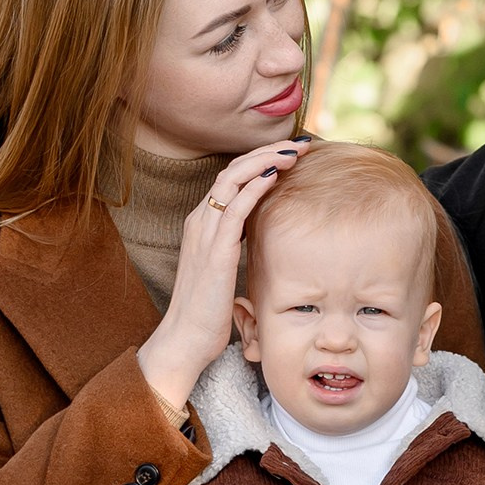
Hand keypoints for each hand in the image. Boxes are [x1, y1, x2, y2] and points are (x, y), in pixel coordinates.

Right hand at [137, 143, 307, 420]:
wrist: (185, 340)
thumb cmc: (208, 310)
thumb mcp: (223, 268)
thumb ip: (237, 246)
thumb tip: (263, 235)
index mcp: (202, 223)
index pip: (232, 177)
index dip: (260, 160)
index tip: (291, 153)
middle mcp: (199, 221)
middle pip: (232, 170)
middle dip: (267, 152)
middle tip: (299, 144)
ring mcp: (204, 234)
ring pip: (232, 181)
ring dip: (265, 162)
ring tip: (293, 153)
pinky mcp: (214, 252)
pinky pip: (233, 209)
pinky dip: (253, 188)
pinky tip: (273, 176)